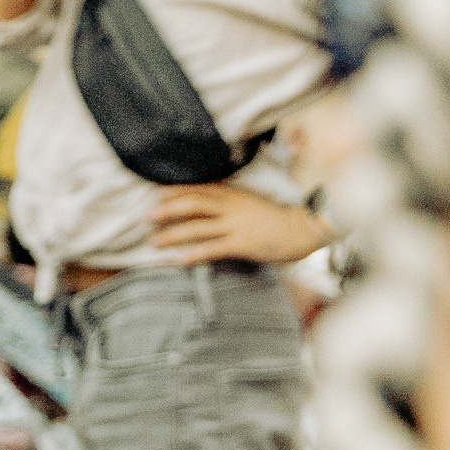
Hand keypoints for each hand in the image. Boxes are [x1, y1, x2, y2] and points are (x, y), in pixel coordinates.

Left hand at [145, 182, 327, 266]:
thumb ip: (231, 204)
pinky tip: (179, 260)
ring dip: (173, 235)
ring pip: (197, 227)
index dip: (176, 191)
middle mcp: (231, 206)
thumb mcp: (251, 204)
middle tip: (147, 216)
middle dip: (167, 210)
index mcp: (233, 194)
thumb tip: (209, 209)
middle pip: (192, 204)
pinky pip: (212, 248)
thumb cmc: (277, 218)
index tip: (156, 194)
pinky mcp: (242, 243)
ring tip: (155, 242)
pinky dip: (194, 254)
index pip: (199, 189)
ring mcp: (235, 225)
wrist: (303, 228)